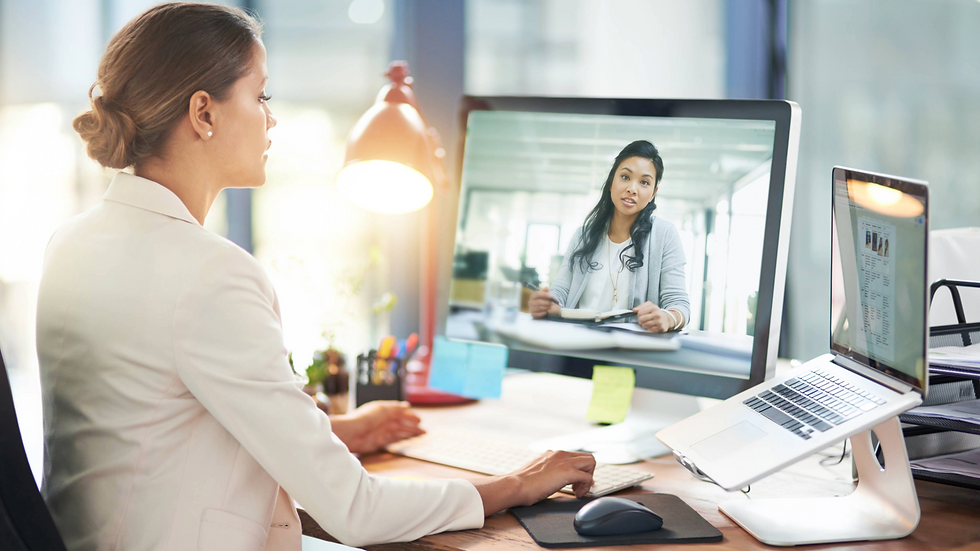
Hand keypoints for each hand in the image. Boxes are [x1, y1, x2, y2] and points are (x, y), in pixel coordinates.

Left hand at [330, 401, 423, 453]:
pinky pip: (394, 440)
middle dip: (411, 424)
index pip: (398, 411)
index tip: (418, 418)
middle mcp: (382, 420)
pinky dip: (402, 439)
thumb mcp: (383, 409)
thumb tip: (407, 406)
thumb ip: (396, 409)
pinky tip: (409, 440)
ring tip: (421, 434)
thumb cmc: (365, 418)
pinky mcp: (379, 441)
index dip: (408, 414)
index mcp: (382, 409)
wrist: (351, 433)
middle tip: (423, 427)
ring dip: (410, 432)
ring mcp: (381, 431)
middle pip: (400, 422)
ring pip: (399, 431)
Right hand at [470, 450, 595, 515]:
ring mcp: (564, 461)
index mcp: (552, 454)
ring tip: (577, 490)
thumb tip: (554, 478)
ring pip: (591, 462)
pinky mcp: (567, 472)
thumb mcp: (537, 471)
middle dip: (587, 472)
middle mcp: (560, 454)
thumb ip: (548, 471)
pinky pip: (587, 477)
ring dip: (588, 478)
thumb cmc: (522, 483)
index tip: (576, 482)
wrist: (515, 485)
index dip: (579, 470)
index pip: (576, 456)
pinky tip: (576, 494)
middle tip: (578, 486)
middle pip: (587, 457)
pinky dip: (585, 487)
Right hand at [529, 287, 557, 318]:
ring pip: (540, 308)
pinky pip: (540, 314)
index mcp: (533, 296)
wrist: (539, 309)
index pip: (537, 294)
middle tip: (552, 303)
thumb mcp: (544, 295)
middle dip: (547, 302)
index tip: (551, 296)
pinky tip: (546, 311)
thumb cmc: (542, 300)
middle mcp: (530, 302)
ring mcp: (531, 308)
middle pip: (539, 302)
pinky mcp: (533, 314)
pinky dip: (544, 312)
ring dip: (547, 307)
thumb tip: (547, 287)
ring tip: (551, 306)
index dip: (544, 294)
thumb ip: (545, 291)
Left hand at [632, 301, 671, 331]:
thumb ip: (641, 306)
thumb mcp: (650, 306)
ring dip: (644, 325)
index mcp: (654, 307)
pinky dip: (649, 328)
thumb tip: (634, 310)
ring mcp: (659, 321)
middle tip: (644, 320)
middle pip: (641, 319)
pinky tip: (652, 326)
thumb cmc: (656, 312)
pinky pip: (649, 330)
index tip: (641, 315)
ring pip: (644, 325)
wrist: (667, 319)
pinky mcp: (660, 328)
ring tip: (648, 322)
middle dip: (640, 320)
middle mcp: (657, 314)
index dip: (639, 315)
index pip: (640, 312)